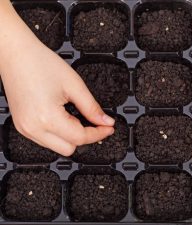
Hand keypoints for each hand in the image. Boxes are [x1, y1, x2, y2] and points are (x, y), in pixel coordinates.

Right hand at [1, 40, 114, 155]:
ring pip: (57, 147)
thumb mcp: (74, 85)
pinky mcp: (22, 126)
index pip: (80, 138)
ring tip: (76, 116)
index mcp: (47, 118)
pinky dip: (59, 133)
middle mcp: (33, 128)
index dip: (99, 133)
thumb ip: (92, 108)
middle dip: (85, 137)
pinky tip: (64, 118)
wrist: (15, 54)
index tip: (108, 127)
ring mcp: (25, 129)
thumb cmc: (40, 63)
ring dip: (71, 136)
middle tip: (94, 122)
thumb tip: (105, 122)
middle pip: (69, 148)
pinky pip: (46, 139)